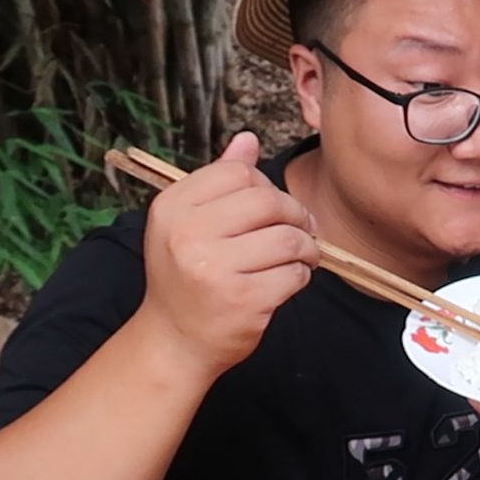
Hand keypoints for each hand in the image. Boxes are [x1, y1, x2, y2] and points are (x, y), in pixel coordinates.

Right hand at [134, 132, 319, 380]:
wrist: (174, 340)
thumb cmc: (187, 276)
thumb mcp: (189, 223)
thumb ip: (219, 181)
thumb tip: (249, 139)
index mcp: (173, 207)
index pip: (239, 174)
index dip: (268, 187)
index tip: (275, 208)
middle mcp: (188, 234)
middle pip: (269, 201)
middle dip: (297, 216)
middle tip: (302, 232)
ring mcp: (214, 269)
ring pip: (289, 239)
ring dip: (306, 249)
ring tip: (300, 258)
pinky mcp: (242, 300)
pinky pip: (294, 275)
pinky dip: (300, 277)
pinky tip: (286, 282)